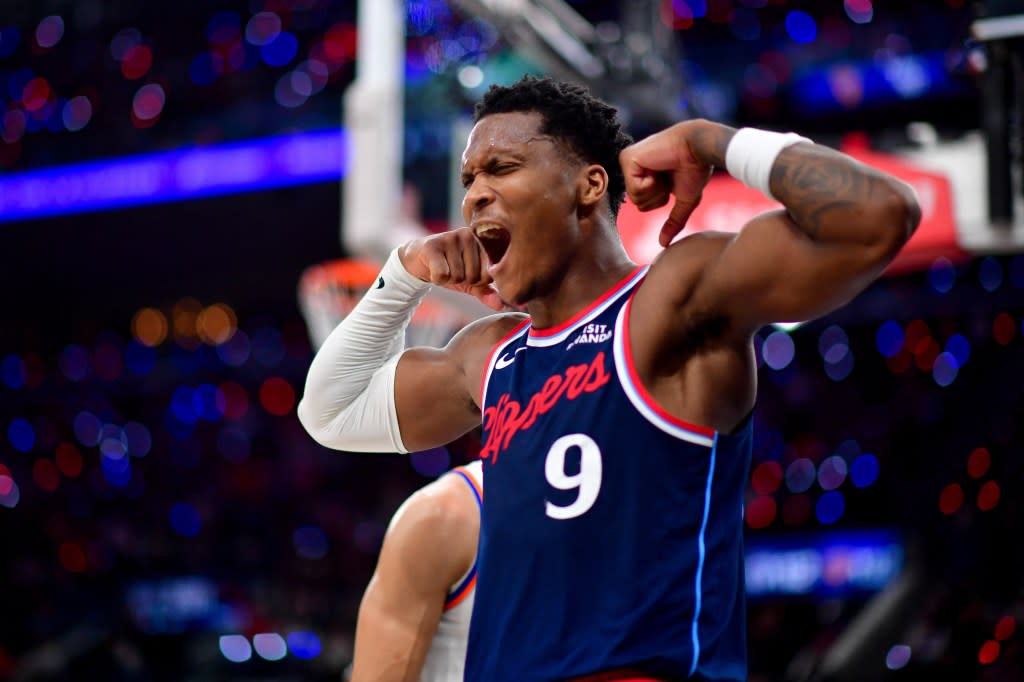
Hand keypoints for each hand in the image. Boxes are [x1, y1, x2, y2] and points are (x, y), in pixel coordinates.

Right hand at [399, 227, 504, 310]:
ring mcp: (451, 238)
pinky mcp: (433, 246)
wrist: (419, 259)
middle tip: (452, 269)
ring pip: (458, 276)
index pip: (489, 274)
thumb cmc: (450, 267)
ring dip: (449, 279)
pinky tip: (433, 268)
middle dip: (462, 280)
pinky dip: (437, 279)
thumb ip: (487, 291)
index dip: (477, 280)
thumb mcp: (470, 281)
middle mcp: (469, 235)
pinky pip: (442, 275)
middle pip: (474, 276)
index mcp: (484, 241)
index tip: (467, 271)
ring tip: (443, 267)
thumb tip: (501, 305)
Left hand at [619, 121, 713, 246]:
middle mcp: (635, 168)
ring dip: (655, 189)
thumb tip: (663, 244)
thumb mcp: (685, 201)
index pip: (643, 204)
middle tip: (667, 177)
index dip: (661, 199)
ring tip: (663, 171)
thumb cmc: (696, 169)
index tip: (672, 181)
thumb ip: (673, 221)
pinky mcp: (627, 158)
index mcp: (645, 175)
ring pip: (634, 197)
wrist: (699, 149)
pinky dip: (650, 184)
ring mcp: (629, 162)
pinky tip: (657, 168)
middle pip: (637, 203)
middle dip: (657, 196)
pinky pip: (634, 188)